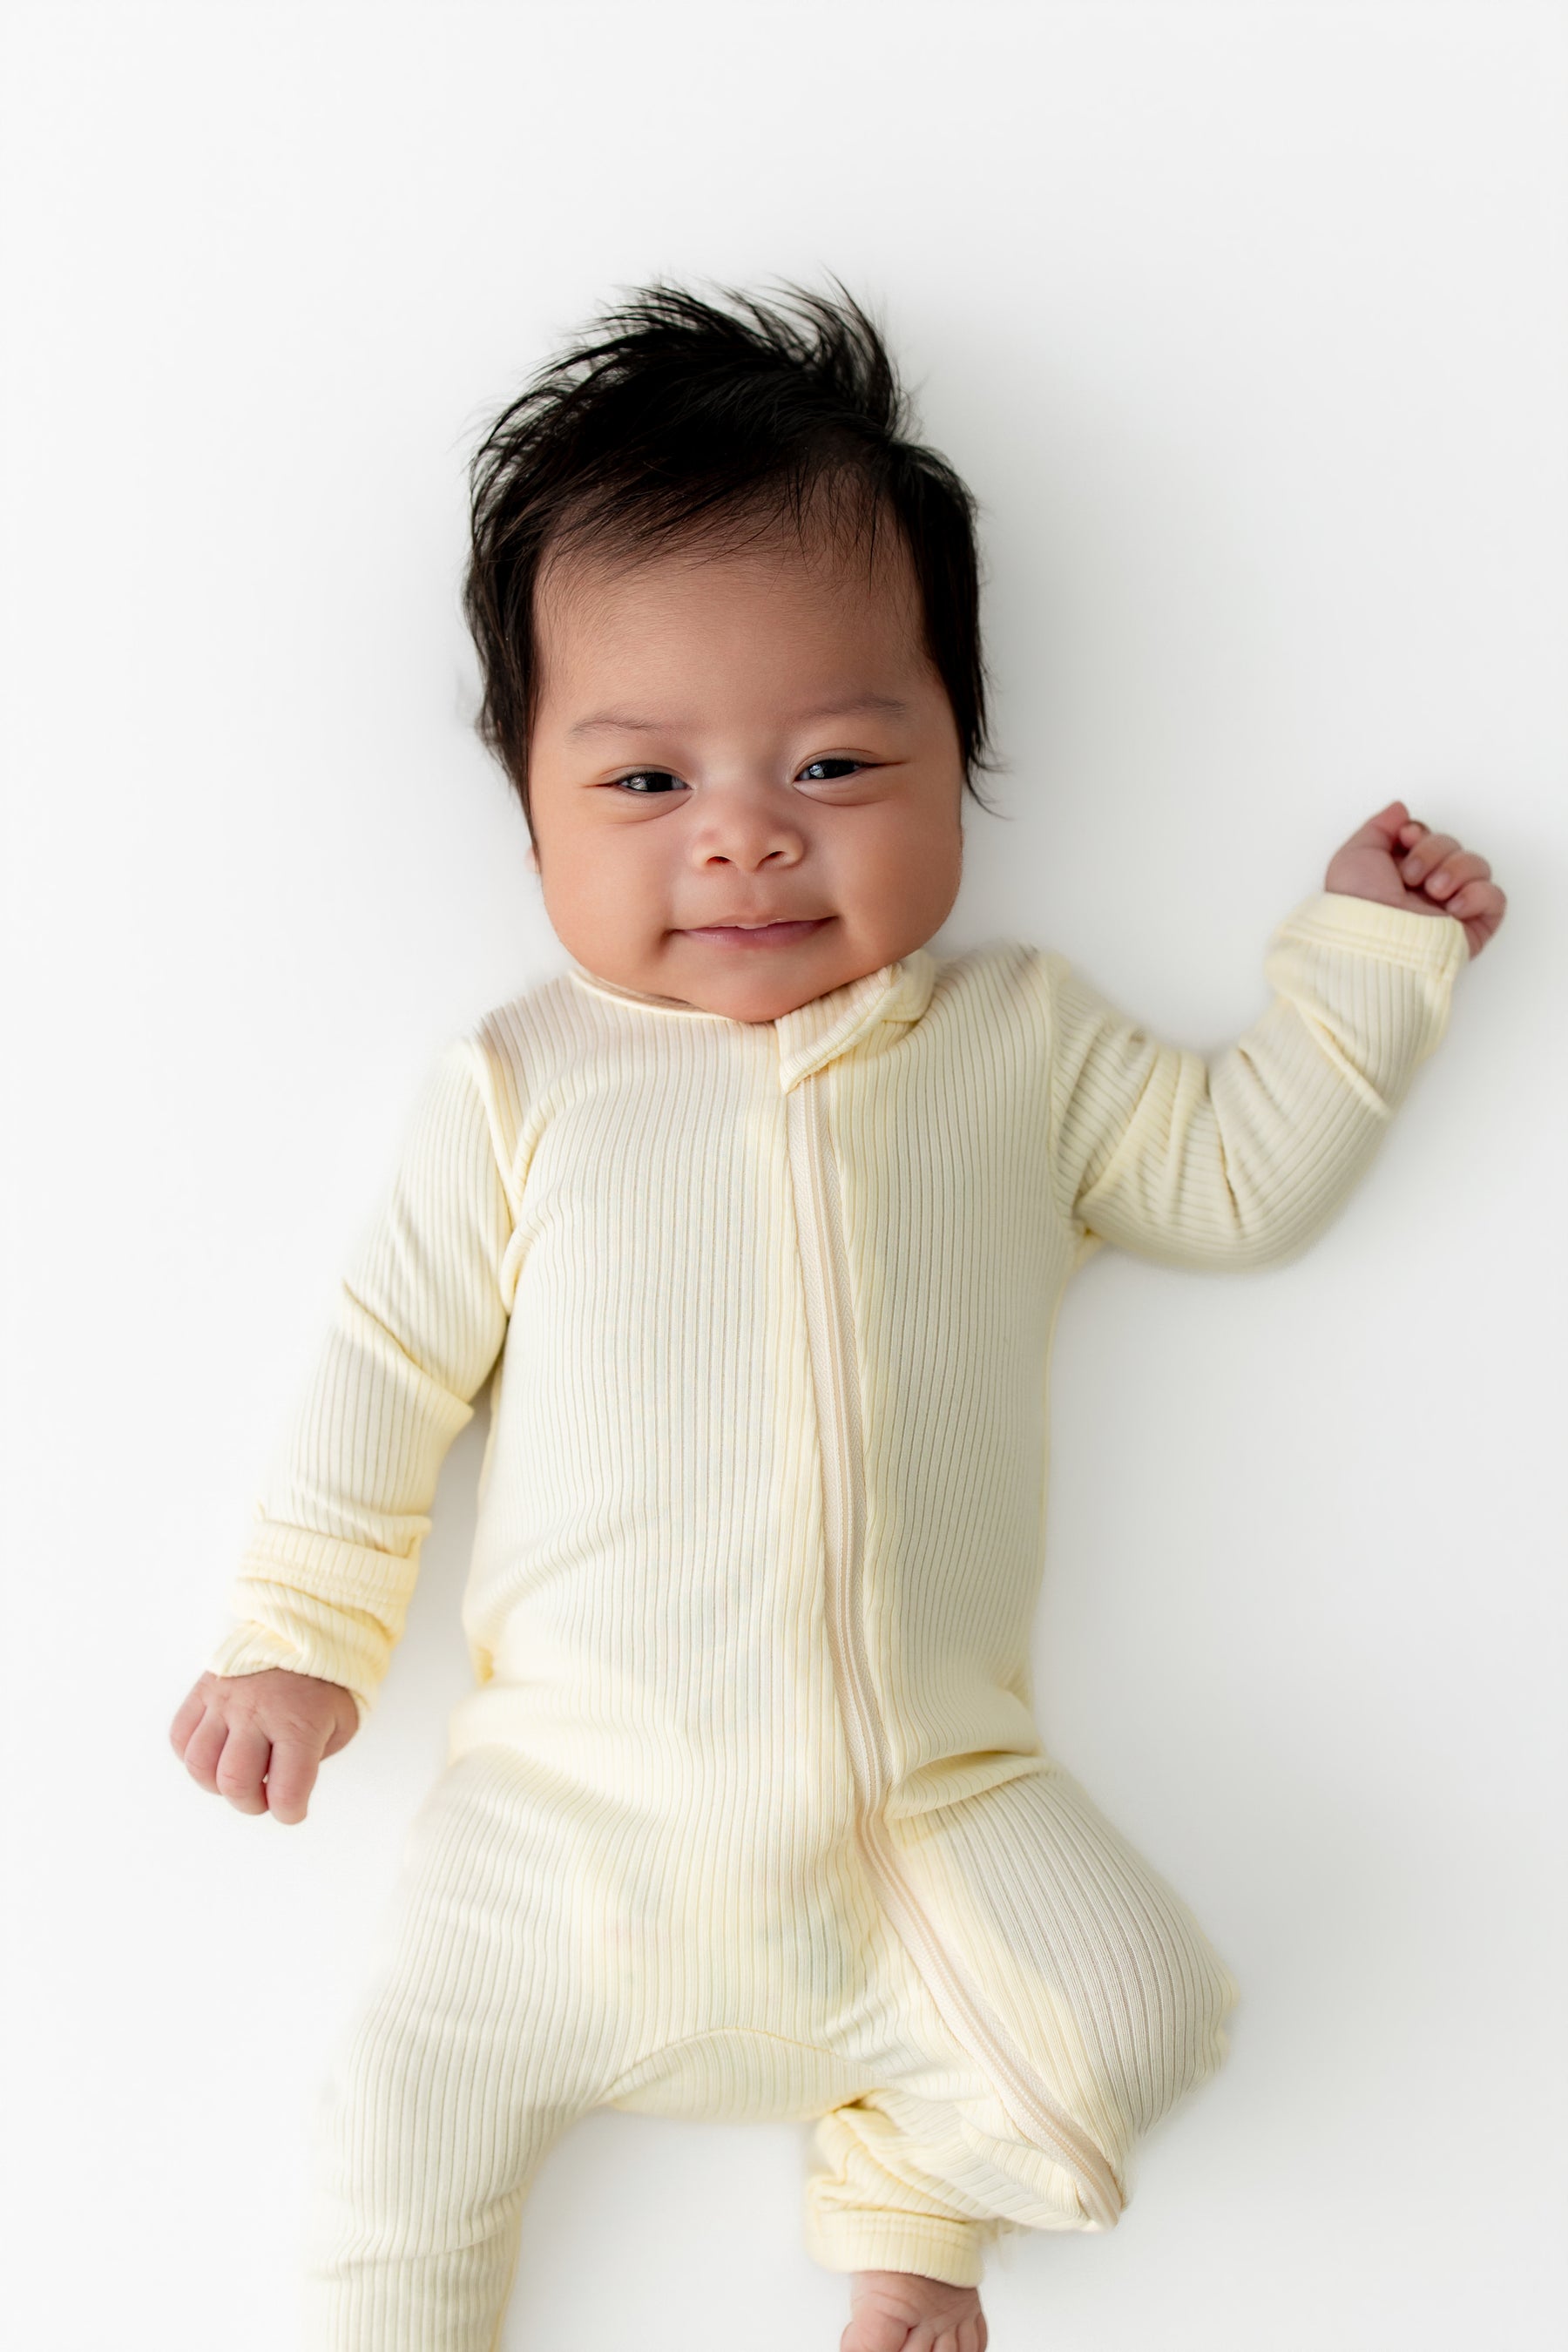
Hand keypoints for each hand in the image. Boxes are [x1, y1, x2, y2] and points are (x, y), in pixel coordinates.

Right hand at [168, 1667, 358, 1825]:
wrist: (306, 1627)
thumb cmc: (326, 1682)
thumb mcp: (341, 1723)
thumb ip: (312, 1760)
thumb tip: (280, 1789)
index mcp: (299, 1723)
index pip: (286, 1791)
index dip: (289, 1813)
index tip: (292, 1811)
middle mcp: (257, 1712)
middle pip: (234, 1781)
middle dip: (250, 1803)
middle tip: (264, 1796)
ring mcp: (226, 1699)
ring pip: (199, 1763)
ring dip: (216, 1784)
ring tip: (238, 1775)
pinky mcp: (205, 1689)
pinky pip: (180, 1736)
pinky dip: (192, 1756)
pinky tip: (216, 1754)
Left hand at [1324, 799, 1505, 960]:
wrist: (1370, 940)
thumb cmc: (1355, 904)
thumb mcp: (1355, 854)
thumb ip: (1379, 827)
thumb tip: (1400, 810)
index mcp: (1402, 872)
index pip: (1428, 837)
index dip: (1421, 832)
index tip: (1407, 837)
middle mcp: (1428, 888)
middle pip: (1452, 846)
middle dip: (1433, 851)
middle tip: (1410, 875)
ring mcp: (1451, 907)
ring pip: (1477, 865)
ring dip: (1455, 870)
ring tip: (1433, 891)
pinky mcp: (1472, 926)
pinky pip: (1495, 897)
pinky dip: (1478, 894)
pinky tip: (1453, 907)